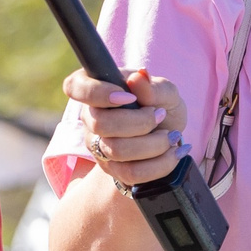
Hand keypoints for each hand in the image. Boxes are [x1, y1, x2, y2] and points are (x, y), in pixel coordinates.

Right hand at [60, 69, 188, 188]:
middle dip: (140, 122)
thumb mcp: (166, 91)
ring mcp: (97, 146)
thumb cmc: (162, 104)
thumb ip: (153, 86)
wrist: (170, 134)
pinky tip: (175, 153)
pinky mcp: (111, 169)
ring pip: (117, 151)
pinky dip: (160, 164)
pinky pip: (131, 173)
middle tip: (161, 115)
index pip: (75, 87)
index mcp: (96, 88)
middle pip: (100, 124)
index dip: (97, 93)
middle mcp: (90, 118)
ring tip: (173, 136)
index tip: (128, 97)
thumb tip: (139, 77)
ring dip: (154, 144)